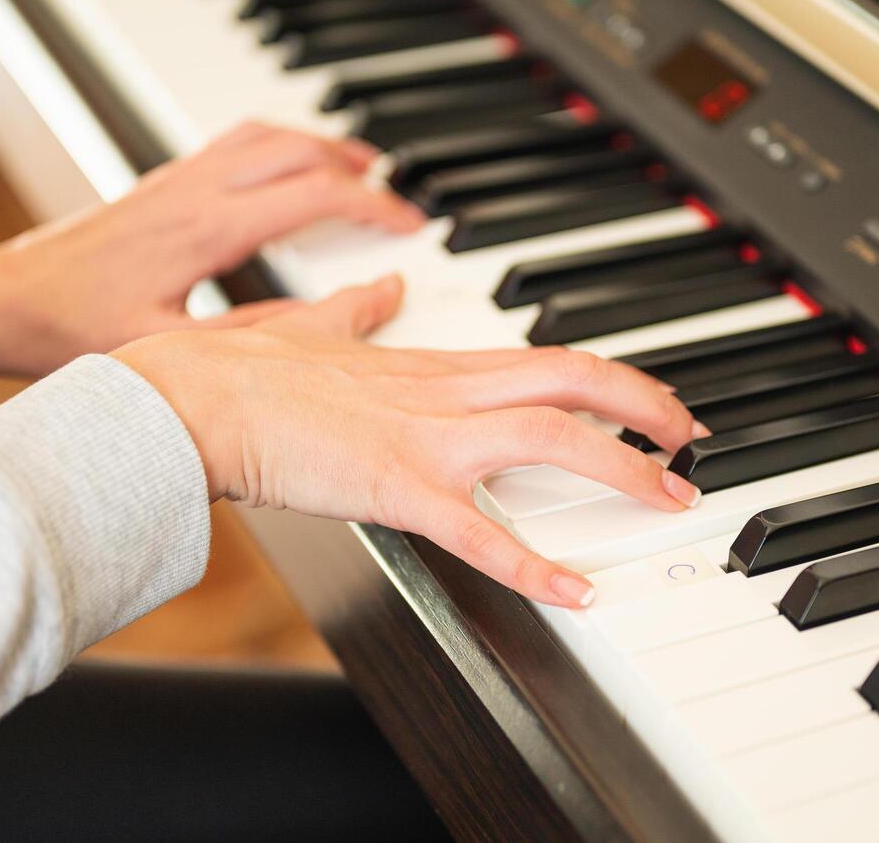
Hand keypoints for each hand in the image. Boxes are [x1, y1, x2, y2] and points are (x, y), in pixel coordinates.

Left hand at [0, 122, 425, 376]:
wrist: (3, 302)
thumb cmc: (72, 329)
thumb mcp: (173, 350)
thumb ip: (252, 334)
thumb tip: (320, 319)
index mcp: (205, 229)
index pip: (312, 195)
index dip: (372, 206)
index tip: (407, 224)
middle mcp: (193, 191)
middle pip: (296, 148)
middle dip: (358, 163)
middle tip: (396, 192)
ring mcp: (175, 180)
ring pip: (264, 134)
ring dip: (319, 142)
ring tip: (359, 163)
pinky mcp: (159, 182)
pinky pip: (234, 142)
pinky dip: (279, 144)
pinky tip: (289, 164)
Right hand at [113, 276, 708, 607]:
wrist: (186, 401)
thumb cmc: (235, 372)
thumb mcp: (311, 325)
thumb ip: (358, 309)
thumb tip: (384, 285)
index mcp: (427, 364)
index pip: (543, 357)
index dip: (608, 376)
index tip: (647, 399)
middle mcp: (441, 392)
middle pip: (571, 381)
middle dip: (644, 406)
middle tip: (692, 438)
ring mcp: (423, 437)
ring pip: (549, 436)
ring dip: (620, 466)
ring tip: (669, 497)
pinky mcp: (394, 486)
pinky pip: (479, 531)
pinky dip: (534, 563)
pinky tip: (577, 591)